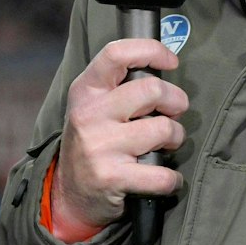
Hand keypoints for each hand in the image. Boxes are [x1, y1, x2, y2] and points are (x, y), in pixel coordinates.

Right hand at [51, 37, 188, 233]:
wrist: (70, 194)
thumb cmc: (93, 142)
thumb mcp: (93, 106)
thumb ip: (119, 85)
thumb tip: (164, 67)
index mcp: (85, 91)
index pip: (116, 54)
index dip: (151, 50)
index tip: (170, 61)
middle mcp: (89, 115)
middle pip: (152, 89)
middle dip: (176, 101)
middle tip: (174, 112)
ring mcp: (100, 147)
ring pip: (164, 129)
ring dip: (176, 138)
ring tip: (166, 144)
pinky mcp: (112, 178)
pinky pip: (162, 175)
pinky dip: (172, 179)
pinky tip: (165, 179)